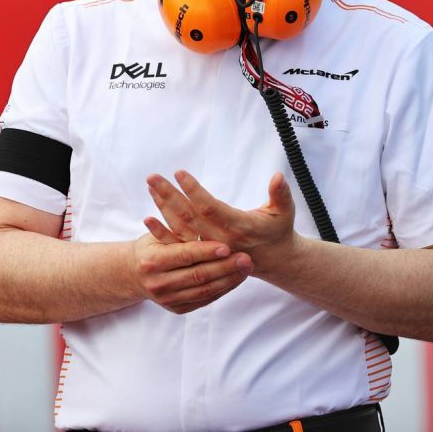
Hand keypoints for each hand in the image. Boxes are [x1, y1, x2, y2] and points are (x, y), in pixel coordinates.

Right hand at [132, 232, 252, 313]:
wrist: (134, 273)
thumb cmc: (151, 245)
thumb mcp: (159, 233)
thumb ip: (178, 229)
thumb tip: (202, 210)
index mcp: (152, 260)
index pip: (185, 256)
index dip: (207, 252)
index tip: (227, 246)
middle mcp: (158, 283)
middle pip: (198, 276)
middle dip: (225, 267)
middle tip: (246, 258)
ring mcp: (167, 299)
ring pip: (204, 290)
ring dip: (229, 279)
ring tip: (246, 267)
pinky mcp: (177, 309)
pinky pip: (205, 299)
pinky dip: (223, 289)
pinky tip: (236, 277)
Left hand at [145, 170, 296, 273]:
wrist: (274, 260)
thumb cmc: (278, 230)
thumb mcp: (284, 211)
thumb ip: (280, 194)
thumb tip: (278, 176)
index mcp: (239, 228)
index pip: (211, 208)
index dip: (194, 191)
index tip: (179, 173)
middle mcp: (220, 240)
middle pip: (190, 217)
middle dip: (170, 196)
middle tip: (153, 177)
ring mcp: (209, 249)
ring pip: (181, 229)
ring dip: (163, 207)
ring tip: (150, 187)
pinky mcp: (203, 254)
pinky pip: (178, 244)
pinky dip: (162, 232)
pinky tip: (148, 218)